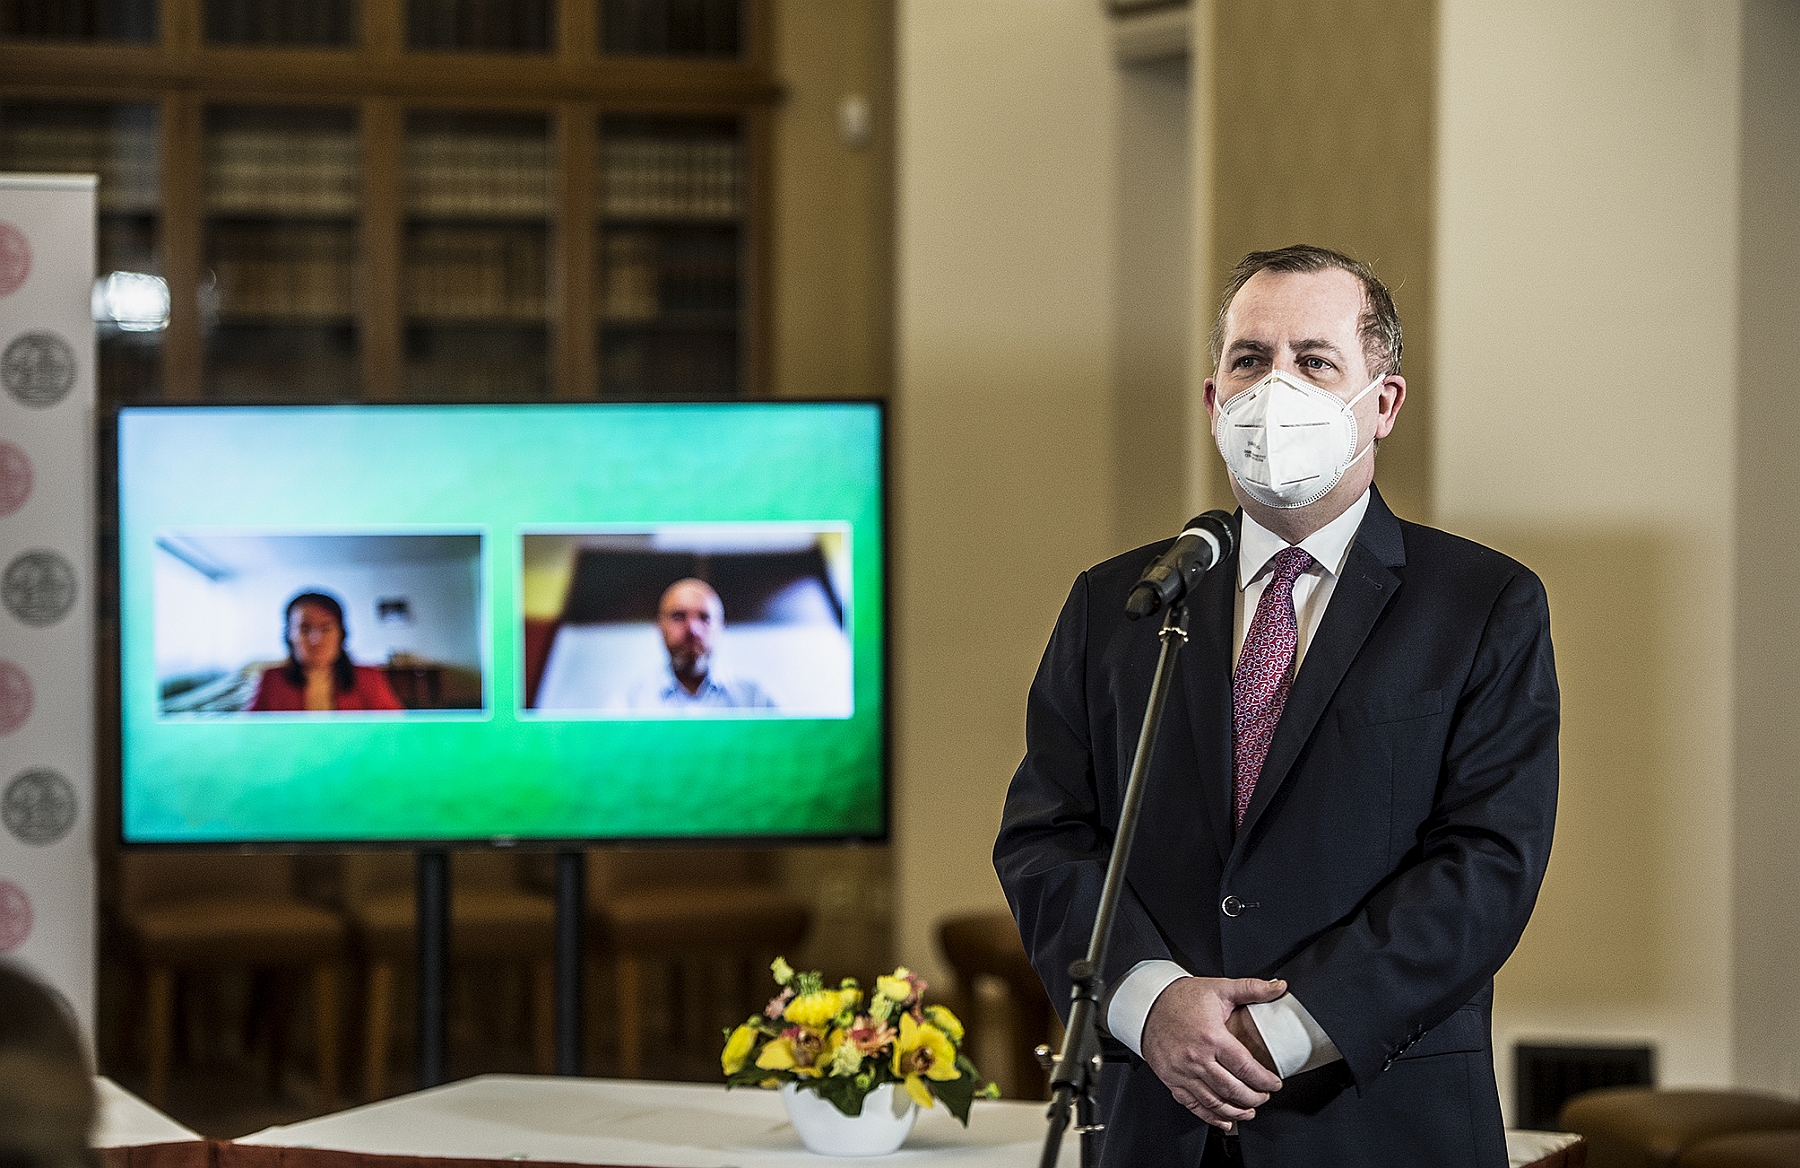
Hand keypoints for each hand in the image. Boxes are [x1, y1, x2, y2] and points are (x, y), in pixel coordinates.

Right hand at [1141, 976, 1286, 1128]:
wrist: (1148, 1004)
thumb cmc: (1182, 998)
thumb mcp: (1219, 988)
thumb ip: (1252, 988)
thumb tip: (1280, 986)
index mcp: (1212, 1037)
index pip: (1246, 1068)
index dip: (1265, 1080)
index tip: (1275, 1083)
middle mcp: (1196, 1058)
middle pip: (1232, 1089)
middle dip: (1254, 1098)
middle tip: (1264, 1097)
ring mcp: (1182, 1072)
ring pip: (1214, 1101)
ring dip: (1235, 1111)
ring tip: (1250, 1111)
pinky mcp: (1171, 1079)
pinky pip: (1193, 1104)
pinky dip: (1210, 1116)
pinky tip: (1223, 1120)